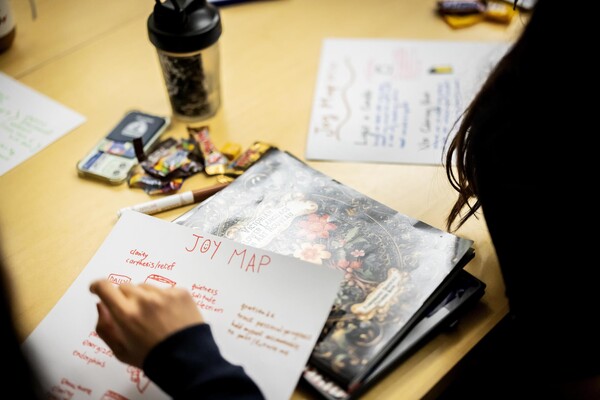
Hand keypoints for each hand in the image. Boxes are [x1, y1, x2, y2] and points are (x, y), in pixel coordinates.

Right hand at [89, 280, 203, 367]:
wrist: (187, 359)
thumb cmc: (150, 357)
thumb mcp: (120, 350)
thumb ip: (104, 327)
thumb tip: (100, 305)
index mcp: (126, 313)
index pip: (105, 287)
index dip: (97, 286)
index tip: (96, 289)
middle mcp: (144, 299)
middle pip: (125, 287)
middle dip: (124, 298)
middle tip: (132, 314)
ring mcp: (164, 294)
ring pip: (145, 287)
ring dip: (144, 297)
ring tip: (153, 317)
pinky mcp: (181, 293)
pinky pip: (165, 290)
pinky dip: (163, 299)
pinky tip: (169, 316)